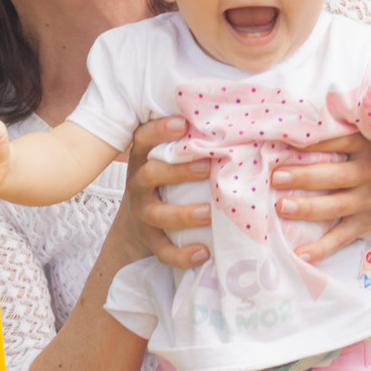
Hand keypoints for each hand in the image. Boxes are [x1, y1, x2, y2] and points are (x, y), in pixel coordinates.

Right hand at [126, 115, 211, 271]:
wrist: (141, 219)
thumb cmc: (168, 175)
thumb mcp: (169, 155)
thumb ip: (190, 139)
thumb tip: (232, 116)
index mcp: (144, 157)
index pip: (143, 139)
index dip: (159, 130)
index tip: (183, 124)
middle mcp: (138, 183)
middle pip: (149, 175)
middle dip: (178, 171)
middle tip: (206, 167)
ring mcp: (142, 213)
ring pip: (156, 214)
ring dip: (183, 213)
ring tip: (210, 213)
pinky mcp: (149, 239)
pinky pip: (162, 250)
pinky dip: (181, 254)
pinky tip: (204, 252)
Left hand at [272, 132, 370, 264]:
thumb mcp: (365, 146)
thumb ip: (336, 138)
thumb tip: (288, 132)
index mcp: (367, 147)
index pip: (339, 141)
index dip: (313, 143)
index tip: (285, 142)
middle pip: (336, 176)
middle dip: (305, 177)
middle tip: (277, 177)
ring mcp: (369, 201)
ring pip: (336, 207)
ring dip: (308, 208)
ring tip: (282, 207)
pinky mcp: (365, 225)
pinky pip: (341, 238)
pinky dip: (322, 247)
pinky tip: (301, 253)